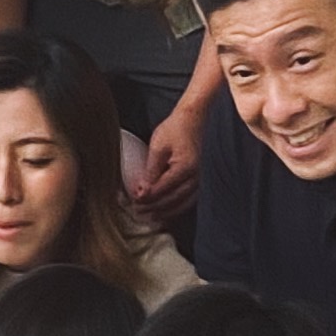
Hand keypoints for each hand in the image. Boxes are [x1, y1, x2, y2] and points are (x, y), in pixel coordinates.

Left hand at [135, 102, 203, 218]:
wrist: (194, 119)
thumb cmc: (176, 129)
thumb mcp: (158, 146)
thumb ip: (151, 170)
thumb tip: (142, 191)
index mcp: (185, 168)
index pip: (162, 189)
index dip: (146, 198)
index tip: (133, 201)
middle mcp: (196, 177)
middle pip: (172, 201)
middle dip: (154, 209)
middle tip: (137, 212)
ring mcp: (201, 180)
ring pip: (182, 205)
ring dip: (165, 213)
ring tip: (149, 217)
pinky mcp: (200, 180)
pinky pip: (189, 201)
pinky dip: (176, 208)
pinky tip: (165, 212)